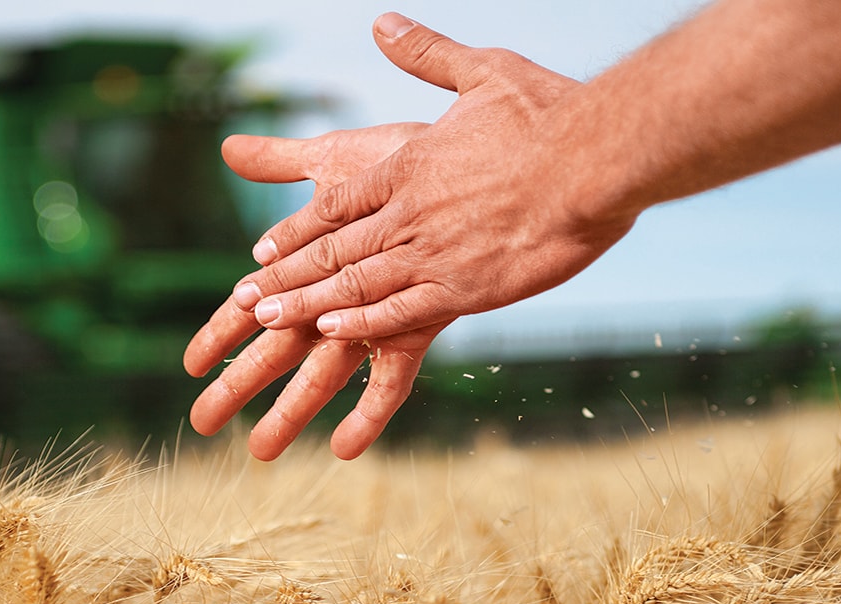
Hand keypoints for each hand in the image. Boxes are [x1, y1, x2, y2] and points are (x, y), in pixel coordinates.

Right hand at [185, 123, 439, 460]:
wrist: (468, 162)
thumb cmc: (404, 162)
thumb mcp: (335, 160)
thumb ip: (282, 161)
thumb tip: (228, 149)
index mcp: (312, 264)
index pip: (251, 304)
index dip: (219, 334)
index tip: (190, 366)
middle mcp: (337, 297)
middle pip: (275, 349)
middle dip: (237, 385)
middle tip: (201, 423)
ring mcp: (374, 316)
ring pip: (323, 374)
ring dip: (291, 412)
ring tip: (260, 453)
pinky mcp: (415, 325)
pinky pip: (391, 377)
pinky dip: (370, 413)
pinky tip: (344, 449)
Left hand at [228, 13, 636, 341]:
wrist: (595, 160)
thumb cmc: (548, 113)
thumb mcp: (481, 71)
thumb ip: (427, 53)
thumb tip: (382, 23)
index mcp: (409, 164)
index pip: (337, 202)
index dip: (298, 228)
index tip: (264, 246)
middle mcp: (408, 212)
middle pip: (332, 250)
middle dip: (286, 277)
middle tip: (246, 300)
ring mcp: (432, 252)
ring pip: (354, 285)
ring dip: (308, 305)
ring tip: (268, 321)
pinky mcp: (464, 288)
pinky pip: (401, 312)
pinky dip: (363, 324)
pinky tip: (333, 334)